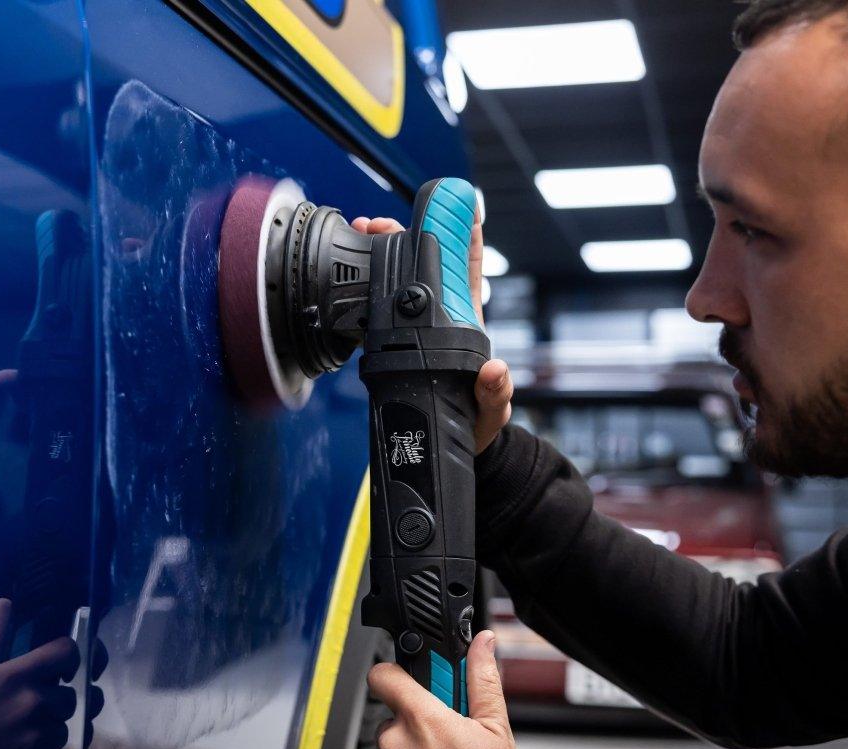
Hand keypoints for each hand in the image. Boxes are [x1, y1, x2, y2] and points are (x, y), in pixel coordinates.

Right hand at [0, 599, 80, 748]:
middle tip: (28, 706)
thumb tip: (5, 603)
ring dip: (48, 728)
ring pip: (64, 726)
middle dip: (54, 699)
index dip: (67, 656)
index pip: (67, 652)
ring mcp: (38, 739)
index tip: (60, 663)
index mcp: (15, 678)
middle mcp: (33, 705)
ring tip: (18, 732)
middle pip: (71, 694)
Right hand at [351, 210, 510, 453]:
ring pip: (400, 280)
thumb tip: (495, 370)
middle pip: (427, 265)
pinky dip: (366, 287)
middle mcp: (444, 320)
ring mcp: (418, 330)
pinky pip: (379, 309)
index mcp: (468, 325)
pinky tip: (353, 275)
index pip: (469, 270)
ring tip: (363, 233)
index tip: (457, 202)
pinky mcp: (395, 345)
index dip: (466, 234)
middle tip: (380, 222)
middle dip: (405, 234)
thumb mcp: (490, 413)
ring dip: (383, 253)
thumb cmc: (477, 426)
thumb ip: (495, 395)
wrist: (451, 447)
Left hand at [366, 631, 528, 748]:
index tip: (407, 680)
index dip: (395, 674)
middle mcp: (397, 746)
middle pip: (393, 717)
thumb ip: (482, 680)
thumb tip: (482, 645)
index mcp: (424, 721)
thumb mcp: (497, 732)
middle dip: (415, 724)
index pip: (384, 676)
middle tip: (444, 741)